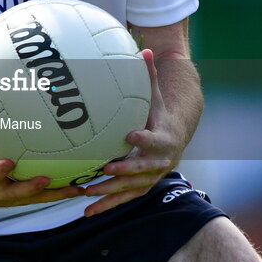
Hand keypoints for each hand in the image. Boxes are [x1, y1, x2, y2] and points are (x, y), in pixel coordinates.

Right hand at [0, 94, 85, 208]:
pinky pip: (45, 198)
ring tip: (79, 188)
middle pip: (17, 193)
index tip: (8, 162)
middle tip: (46, 178)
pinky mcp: (24, 199)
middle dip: (31, 187)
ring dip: (57, 195)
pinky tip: (82, 186)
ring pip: (37, 199)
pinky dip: (62, 193)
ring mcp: (13, 199)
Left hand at [82, 49, 180, 215]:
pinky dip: (107, 206)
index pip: (154, 139)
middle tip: (105, 167)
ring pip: (131, 188)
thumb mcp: (156, 95)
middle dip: (125, 169)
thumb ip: (149, 75)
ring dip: (111, 193)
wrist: (175, 138)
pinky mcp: (141, 188)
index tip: (130, 135)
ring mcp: (151, 178)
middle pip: (143, 168)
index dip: (144, 138)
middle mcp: (160, 162)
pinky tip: (86, 213)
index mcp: (163, 139)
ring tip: (89, 195)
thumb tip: (146, 48)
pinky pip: (123, 199)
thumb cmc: (158, 113)